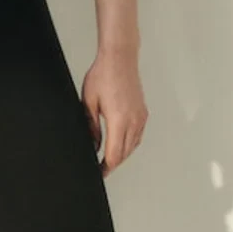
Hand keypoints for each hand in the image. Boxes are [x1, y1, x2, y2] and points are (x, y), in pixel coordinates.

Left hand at [81, 48, 147, 176]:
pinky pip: (137, 136)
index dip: (106, 168)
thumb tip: (93, 144)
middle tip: (101, 169)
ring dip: (122, 155)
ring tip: (109, 159)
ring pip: (132, 146)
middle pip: (124, 154)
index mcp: (119, 120)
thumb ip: (92, 127)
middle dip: (113, 164)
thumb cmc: (103, 75)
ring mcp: (140, 117)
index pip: (114, 155)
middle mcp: (133, 121)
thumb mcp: (89, 102)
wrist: (120, 58)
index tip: (99, 173)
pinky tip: (121, 144)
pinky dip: (129, 144)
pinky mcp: (143, 113)